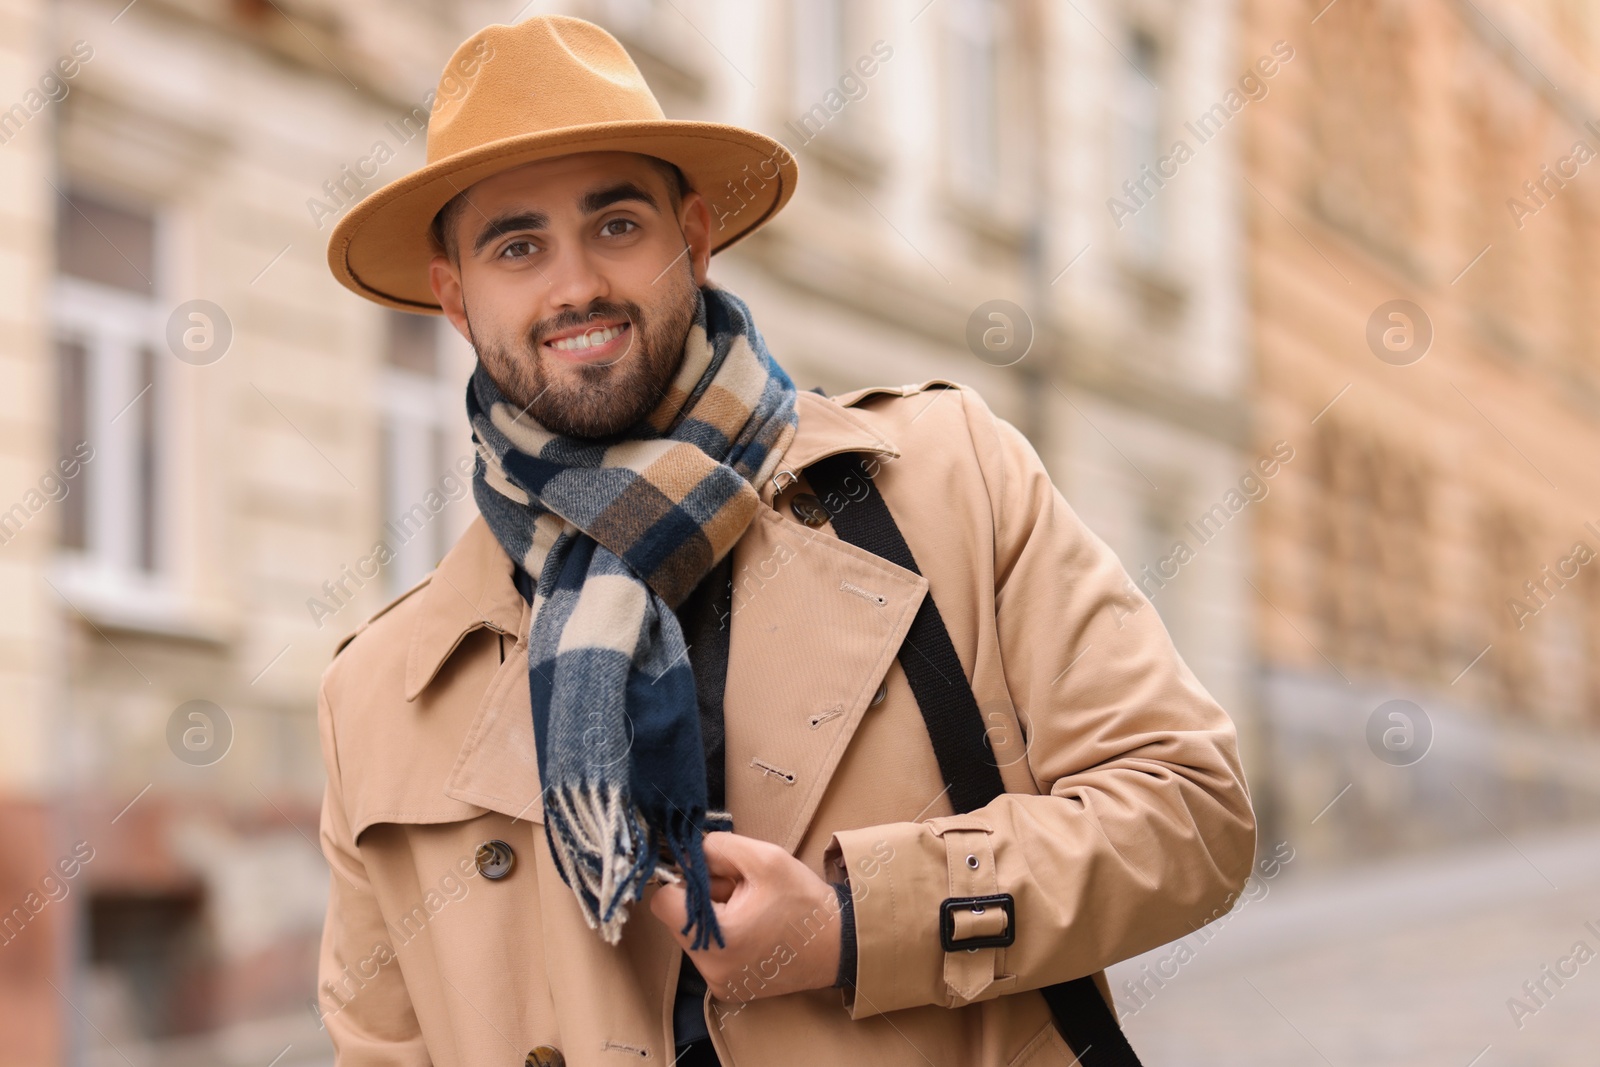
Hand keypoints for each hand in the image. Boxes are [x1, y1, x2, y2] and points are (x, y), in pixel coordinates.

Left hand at [648, 831, 841, 1002]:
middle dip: (703, 898)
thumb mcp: (765, 859)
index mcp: (718, 938)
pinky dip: (723, 938)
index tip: (709, 874)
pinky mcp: (728, 989)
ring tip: (752, 911)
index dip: (683, 880)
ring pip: (693, 936)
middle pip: (679, 919)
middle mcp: (711, 968)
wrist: (840, 945)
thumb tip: (686, 851)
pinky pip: (709, 954)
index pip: (663, 902)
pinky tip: (753, 930)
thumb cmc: (805, 902)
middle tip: (742, 891)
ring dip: (714, 917)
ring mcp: (719, 984)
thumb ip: (718, 847)